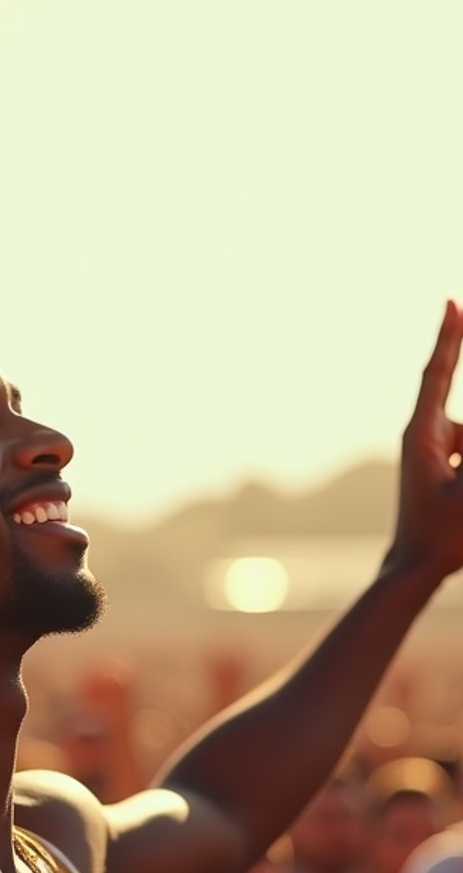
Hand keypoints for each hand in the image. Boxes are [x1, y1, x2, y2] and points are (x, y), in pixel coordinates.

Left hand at [390, 300, 462, 580]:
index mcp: (421, 436)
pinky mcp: (442, 463)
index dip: (449, 337)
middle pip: (459, 404)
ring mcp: (433, 449)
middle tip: (454, 462)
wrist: (413, 570)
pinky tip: (456, 488)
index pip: (437, 374)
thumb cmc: (443, 536)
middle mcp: (424, 435)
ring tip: (452, 491)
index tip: (451, 301)